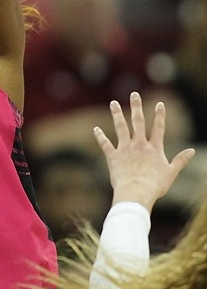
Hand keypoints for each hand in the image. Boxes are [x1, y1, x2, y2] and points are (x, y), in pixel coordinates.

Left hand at [94, 92, 194, 211]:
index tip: (159, 103)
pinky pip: (105, 144)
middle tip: (134, 94)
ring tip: (113, 103)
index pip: (158, 127)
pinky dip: (100, 136)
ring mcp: (125, 149)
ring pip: (120, 127)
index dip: (160, 115)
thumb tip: (192, 151)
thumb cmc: (154, 186)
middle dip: (137, 107)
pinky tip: (95, 129)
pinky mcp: (113, 157)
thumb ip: (180, 160)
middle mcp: (139, 145)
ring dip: (117, 114)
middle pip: (138, 122)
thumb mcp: (171, 173)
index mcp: (154, 148)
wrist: (135, 194)